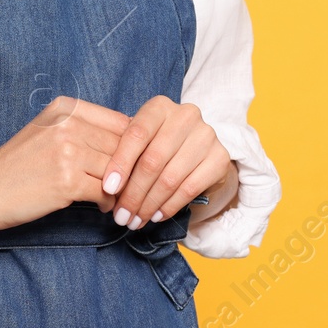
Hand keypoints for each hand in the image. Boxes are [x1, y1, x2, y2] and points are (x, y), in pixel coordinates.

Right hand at [0, 96, 131, 231]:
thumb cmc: (19, 165)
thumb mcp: (49, 131)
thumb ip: (85, 129)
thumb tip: (133, 140)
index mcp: (66, 107)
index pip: (121, 122)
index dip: (134, 146)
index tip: (135, 164)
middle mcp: (68, 124)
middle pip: (123, 146)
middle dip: (132, 169)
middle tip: (133, 186)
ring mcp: (67, 151)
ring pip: (118, 169)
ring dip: (123, 188)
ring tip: (119, 198)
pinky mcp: (66, 181)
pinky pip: (106, 191)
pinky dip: (109, 202)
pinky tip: (102, 206)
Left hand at [100, 96, 230, 229]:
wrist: (199, 151)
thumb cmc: (159, 145)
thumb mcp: (141, 142)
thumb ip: (124, 154)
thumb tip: (107, 188)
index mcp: (160, 106)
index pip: (137, 134)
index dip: (120, 163)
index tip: (108, 189)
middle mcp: (186, 115)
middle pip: (153, 160)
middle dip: (133, 193)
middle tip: (121, 216)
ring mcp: (206, 135)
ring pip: (170, 178)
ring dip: (149, 205)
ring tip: (135, 221)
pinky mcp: (220, 158)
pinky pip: (189, 188)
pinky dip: (169, 206)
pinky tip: (156, 216)